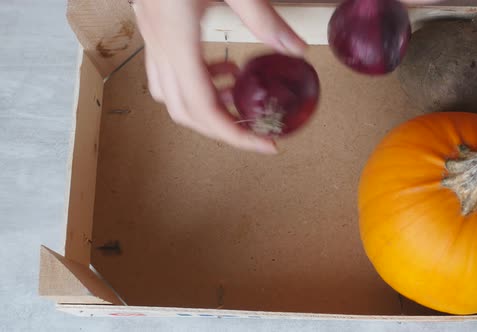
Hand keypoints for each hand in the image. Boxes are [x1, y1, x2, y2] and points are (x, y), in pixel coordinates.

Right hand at [132, 0, 306, 153]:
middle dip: (222, 129)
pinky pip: (166, 73)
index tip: (267, 145)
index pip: (204, 107)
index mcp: (176, 35)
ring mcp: (150, 36)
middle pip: (184, 112)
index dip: (235, 135)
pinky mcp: (152, 27)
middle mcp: (158, 42)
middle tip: (256, 129)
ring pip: (170, 96)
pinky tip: (220, 65)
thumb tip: (297, 51)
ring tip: (239, 90)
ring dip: (205, 106)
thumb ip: (264, 18)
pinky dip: (194, 83)